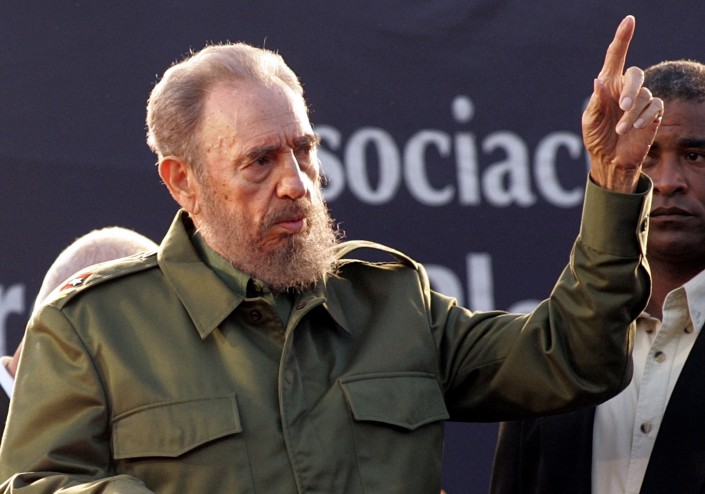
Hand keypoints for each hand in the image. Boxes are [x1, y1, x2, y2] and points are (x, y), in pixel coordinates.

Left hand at [582, 15, 663, 192]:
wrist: (609, 160)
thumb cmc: (596, 138)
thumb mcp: (590, 121)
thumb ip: (595, 102)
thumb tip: (598, 80)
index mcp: (608, 85)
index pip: (615, 57)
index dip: (622, 38)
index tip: (629, 21)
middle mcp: (625, 89)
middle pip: (635, 74)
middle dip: (630, 89)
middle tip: (622, 106)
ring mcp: (640, 101)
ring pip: (644, 95)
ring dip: (632, 113)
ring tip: (621, 129)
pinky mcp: (652, 113)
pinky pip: (655, 106)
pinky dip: (645, 115)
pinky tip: (636, 127)